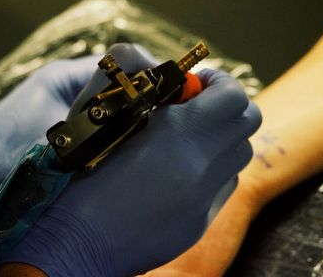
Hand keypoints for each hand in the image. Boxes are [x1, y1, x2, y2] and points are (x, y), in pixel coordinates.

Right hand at [0, 45, 261, 275]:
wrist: (74, 242)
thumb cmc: (80, 175)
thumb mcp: (112, 121)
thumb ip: (152, 97)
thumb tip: (182, 87)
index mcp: (179, 134)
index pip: (234, 95)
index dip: (221, 81)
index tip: (199, 82)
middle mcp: (202, 167)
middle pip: (248, 122)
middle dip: (229, 106)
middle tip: (201, 105)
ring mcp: (204, 199)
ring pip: (240, 155)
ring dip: (224, 137)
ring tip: (192, 137)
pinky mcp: (200, 222)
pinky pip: (225, 185)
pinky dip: (215, 168)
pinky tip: (185, 170)